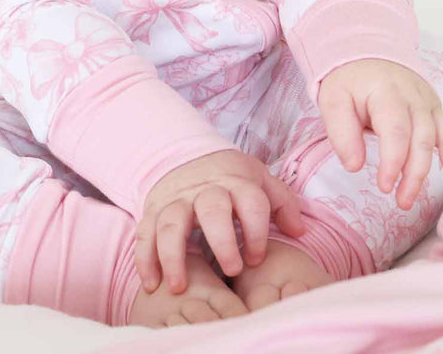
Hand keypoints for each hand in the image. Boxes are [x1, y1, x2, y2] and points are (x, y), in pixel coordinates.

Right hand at [134, 148, 306, 295]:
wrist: (188, 156)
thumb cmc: (230, 178)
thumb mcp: (259, 179)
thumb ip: (282, 202)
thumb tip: (298, 230)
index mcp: (235, 181)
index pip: (251, 201)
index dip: (257, 231)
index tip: (257, 257)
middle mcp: (204, 189)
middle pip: (212, 208)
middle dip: (222, 241)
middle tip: (232, 270)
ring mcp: (176, 199)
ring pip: (171, 222)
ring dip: (173, 255)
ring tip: (178, 287)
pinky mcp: (154, 208)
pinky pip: (145, 231)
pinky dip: (145, 257)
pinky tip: (151, 283)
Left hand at [316, 58, 442, 209]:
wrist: (366, 56)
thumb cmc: (349, 83)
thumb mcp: (333, 100)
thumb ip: (341, 132)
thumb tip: (355, 167)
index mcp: (386, 93)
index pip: (396, 130)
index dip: (393, 161)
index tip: (385, 186)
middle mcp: (414, 97)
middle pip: (423, 137)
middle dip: (416, 173)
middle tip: (404, 201)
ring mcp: (428, 103)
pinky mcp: (436, 110)